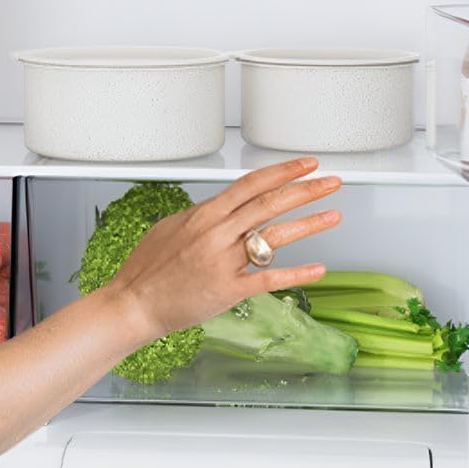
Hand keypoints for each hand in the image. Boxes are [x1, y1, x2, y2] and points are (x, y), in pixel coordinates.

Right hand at [107, 158, 339, 345]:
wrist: (134, 302)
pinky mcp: (229, 290)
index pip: (250, 184)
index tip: (304, 165)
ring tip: (334, 215)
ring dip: (309, 224)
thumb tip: (221, 207)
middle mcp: (216, 234)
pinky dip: (297, 274)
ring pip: (274, 236)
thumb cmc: (148, 268)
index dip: (281, 172)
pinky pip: (269, 279)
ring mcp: (224, 261)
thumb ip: (201, 216)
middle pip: (269, 204)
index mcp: (203, 215)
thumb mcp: (171, 227)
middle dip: (305, 190)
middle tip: (331, 182)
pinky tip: (318, 269)